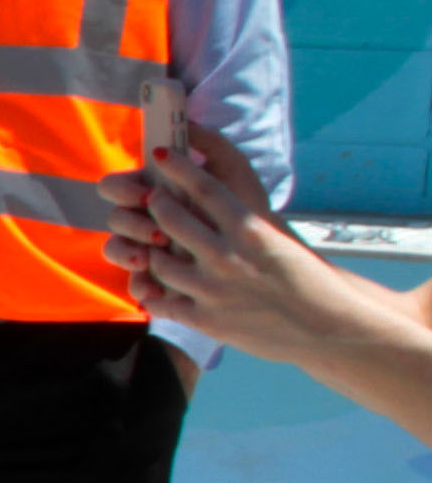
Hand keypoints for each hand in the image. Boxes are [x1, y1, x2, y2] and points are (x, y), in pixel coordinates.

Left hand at [113, 138, 324, 359]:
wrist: (332, 327)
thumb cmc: (312, 281)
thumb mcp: (279, 242)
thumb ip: (244, 225)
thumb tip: (213, 203)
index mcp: (250, 229)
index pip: (203, 187)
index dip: (178, 167)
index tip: (161, 155)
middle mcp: (225, 256)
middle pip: (170, 218)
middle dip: (156, 205)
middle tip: (152, 199)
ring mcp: (211, 289)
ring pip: (158, 261)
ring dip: (151, 251)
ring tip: (152, 247)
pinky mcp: (204, 319)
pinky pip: (159, 301)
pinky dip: (152, 294)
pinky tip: (150, 290)